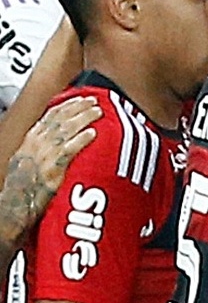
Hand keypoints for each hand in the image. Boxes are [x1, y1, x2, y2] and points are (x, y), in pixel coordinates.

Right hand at [0, 95, 100, 244]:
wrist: (16, 203)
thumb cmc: (24, 186)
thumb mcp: (29, 160)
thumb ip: (42, 148)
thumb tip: (59, 143)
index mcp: (31, 138)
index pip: (51, 115)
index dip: (67, 105)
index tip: (81, 99)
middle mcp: (37, 142)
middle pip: (60, 118)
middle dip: (78, 107)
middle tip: (94, 102)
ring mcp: (44, 154)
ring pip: (66, 129)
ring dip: (83, 118)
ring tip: (98, 112)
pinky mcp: (53, 167)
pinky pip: (70, 149)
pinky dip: (81, 139)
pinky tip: (93, 133)